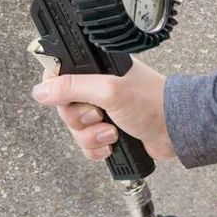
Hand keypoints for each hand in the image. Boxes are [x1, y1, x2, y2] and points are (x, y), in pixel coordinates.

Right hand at [31, 59, 173, 161]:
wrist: (176, 130)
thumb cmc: (151, 101)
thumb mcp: (107, 90)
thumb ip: (71, 87)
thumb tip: (40, 90)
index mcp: (96, 68)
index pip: (59, 74)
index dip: (57, 89)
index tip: (66, 98)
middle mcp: (97, 87)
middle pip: (64, 107)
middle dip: (80, 119)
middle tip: (99, 114)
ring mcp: (102, 110)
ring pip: (75, 129)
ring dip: (91, 136)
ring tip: (112, 131)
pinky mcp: (108, 131)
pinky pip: (86, 144)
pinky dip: (97, 147)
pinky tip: (113, 143)